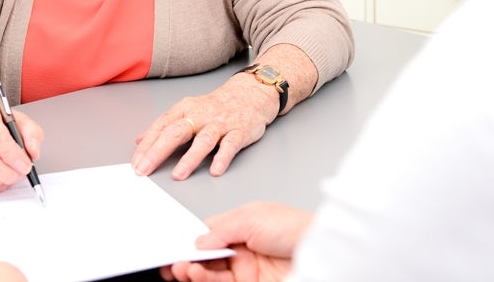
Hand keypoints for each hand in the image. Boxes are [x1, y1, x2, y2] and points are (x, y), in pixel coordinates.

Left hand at [131, 78, 275, 179]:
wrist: (250, 94)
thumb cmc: (214, 107)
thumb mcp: (185, 111)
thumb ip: (164, 126)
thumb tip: (140, 140)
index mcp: (184, 110)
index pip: (161, 127)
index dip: (147, 146)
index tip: (136, 163)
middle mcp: (200, 116)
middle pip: (176, 132)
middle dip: (158, 152)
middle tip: (145, 170)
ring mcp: (220, 124)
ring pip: (203, 140)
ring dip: (190, 158)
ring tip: (178, 175)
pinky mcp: (239, 132)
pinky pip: (230, 145)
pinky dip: (222, 158)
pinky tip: (215, 170)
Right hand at [159, 201, 313, 281]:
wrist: (321, 251)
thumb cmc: (295, 228)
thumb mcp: (252, 217)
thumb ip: (221, 229)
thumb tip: (198, 241)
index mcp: (241, 225)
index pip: (208, 234)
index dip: (190, 240)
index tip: (172, 246)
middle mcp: (242, 248)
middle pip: (206, 256)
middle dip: (188, 258)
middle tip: (174, 262)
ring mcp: (245, 269)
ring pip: (210, 272)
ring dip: (194, 270)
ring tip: (185, 268)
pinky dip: (206, 280)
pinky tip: (197, 273)